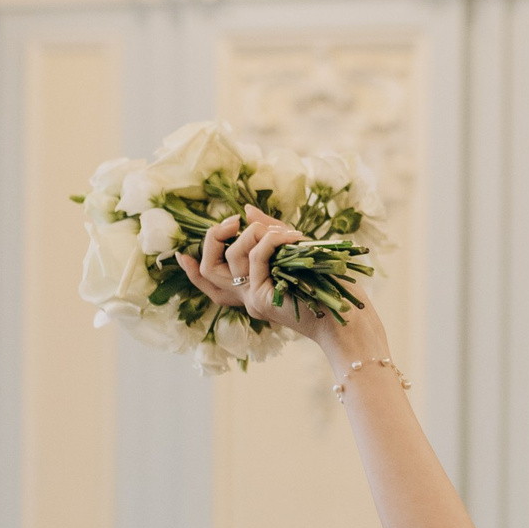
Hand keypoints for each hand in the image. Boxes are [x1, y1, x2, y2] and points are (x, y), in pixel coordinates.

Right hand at [180, 210, 331, 345]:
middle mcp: (247, 298)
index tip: (181, 253)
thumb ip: (268, 232)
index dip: (192, 270)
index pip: (210, 285)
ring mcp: (252, 299)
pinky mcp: (262, 296)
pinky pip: (256, 256)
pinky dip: (271, 239)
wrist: (347, 316)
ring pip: (233, 256)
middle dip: (213, 239)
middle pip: (209, 271)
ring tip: (285, 231)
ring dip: (257, 232)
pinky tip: (293, 237)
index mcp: (251, 291)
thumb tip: (246, 211)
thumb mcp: (293, 252)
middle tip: (233, 222)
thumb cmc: (327, 285)